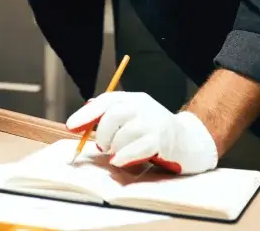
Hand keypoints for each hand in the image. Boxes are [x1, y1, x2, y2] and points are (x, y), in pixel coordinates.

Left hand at [65, 91, 217, 174]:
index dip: (86, 114)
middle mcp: (144, 106)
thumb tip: (80, 121)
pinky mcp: (162, 140)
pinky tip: (118, 161)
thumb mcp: (131, 118)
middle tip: (102, 145)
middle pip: (114, 115)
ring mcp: (154, 122)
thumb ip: (109, 117)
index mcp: (134, 99)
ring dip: (114, 147)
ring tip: (116, 152)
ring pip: (124, 134)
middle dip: (102, 134)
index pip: (106, 101)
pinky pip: (136, 148)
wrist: (188, 141)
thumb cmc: (152, 131)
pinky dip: (123, 156)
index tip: (70, 127)